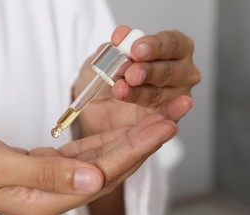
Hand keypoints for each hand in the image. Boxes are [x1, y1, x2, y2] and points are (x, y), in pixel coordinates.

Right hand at [0, 114, 176, 214]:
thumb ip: (46, 174)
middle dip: (140, 144)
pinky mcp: (43, 169)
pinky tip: (118, 131)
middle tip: (170, 119)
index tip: (161, 128)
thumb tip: (95, 177)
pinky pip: (80, 156)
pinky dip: (102, 142)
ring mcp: (49, 183)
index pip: (101, 176)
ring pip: (98, 162)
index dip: (134, 152)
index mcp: (44, 201)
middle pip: (107, 170)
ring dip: (126, 141)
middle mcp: (52, 196)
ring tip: (153, 121)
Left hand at [74, 26, 199, 136]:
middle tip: (130, 74)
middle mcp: (179, 70)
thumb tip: (121, 37)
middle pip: (170, 69)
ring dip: (140, 92)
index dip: (154, 45)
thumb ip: (113, 48)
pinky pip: (170, 115)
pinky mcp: (168, 117)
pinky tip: (171, 109)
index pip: (171, 43)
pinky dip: (172, 111)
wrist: (96, 105)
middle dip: (147, 71)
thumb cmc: (108, 75)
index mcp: (170, 48)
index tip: (136, 49)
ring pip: (162, 93)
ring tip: (121, 90)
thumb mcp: (104, 59)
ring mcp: (176, 95)